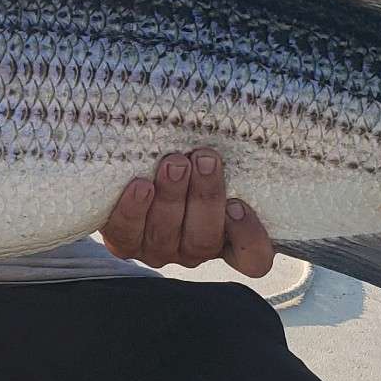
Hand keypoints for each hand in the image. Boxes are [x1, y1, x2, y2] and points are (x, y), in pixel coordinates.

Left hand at [99, 151, 276, 276]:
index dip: (249, 238)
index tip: (238, 204)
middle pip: (204, 240)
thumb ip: (226, 159)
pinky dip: (134, 210)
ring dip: (172, 197)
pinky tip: (140, 185)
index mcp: (227, 238)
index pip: (253, 258)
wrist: (130, 165)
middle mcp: (194, 249)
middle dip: (205, 198)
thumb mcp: (212, 160)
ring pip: (166, 236)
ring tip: (174, 163)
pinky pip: (127, 233)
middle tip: (205, 160)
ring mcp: (158, 250)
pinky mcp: (124, 243)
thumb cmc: (187, 158)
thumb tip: (256, 123)